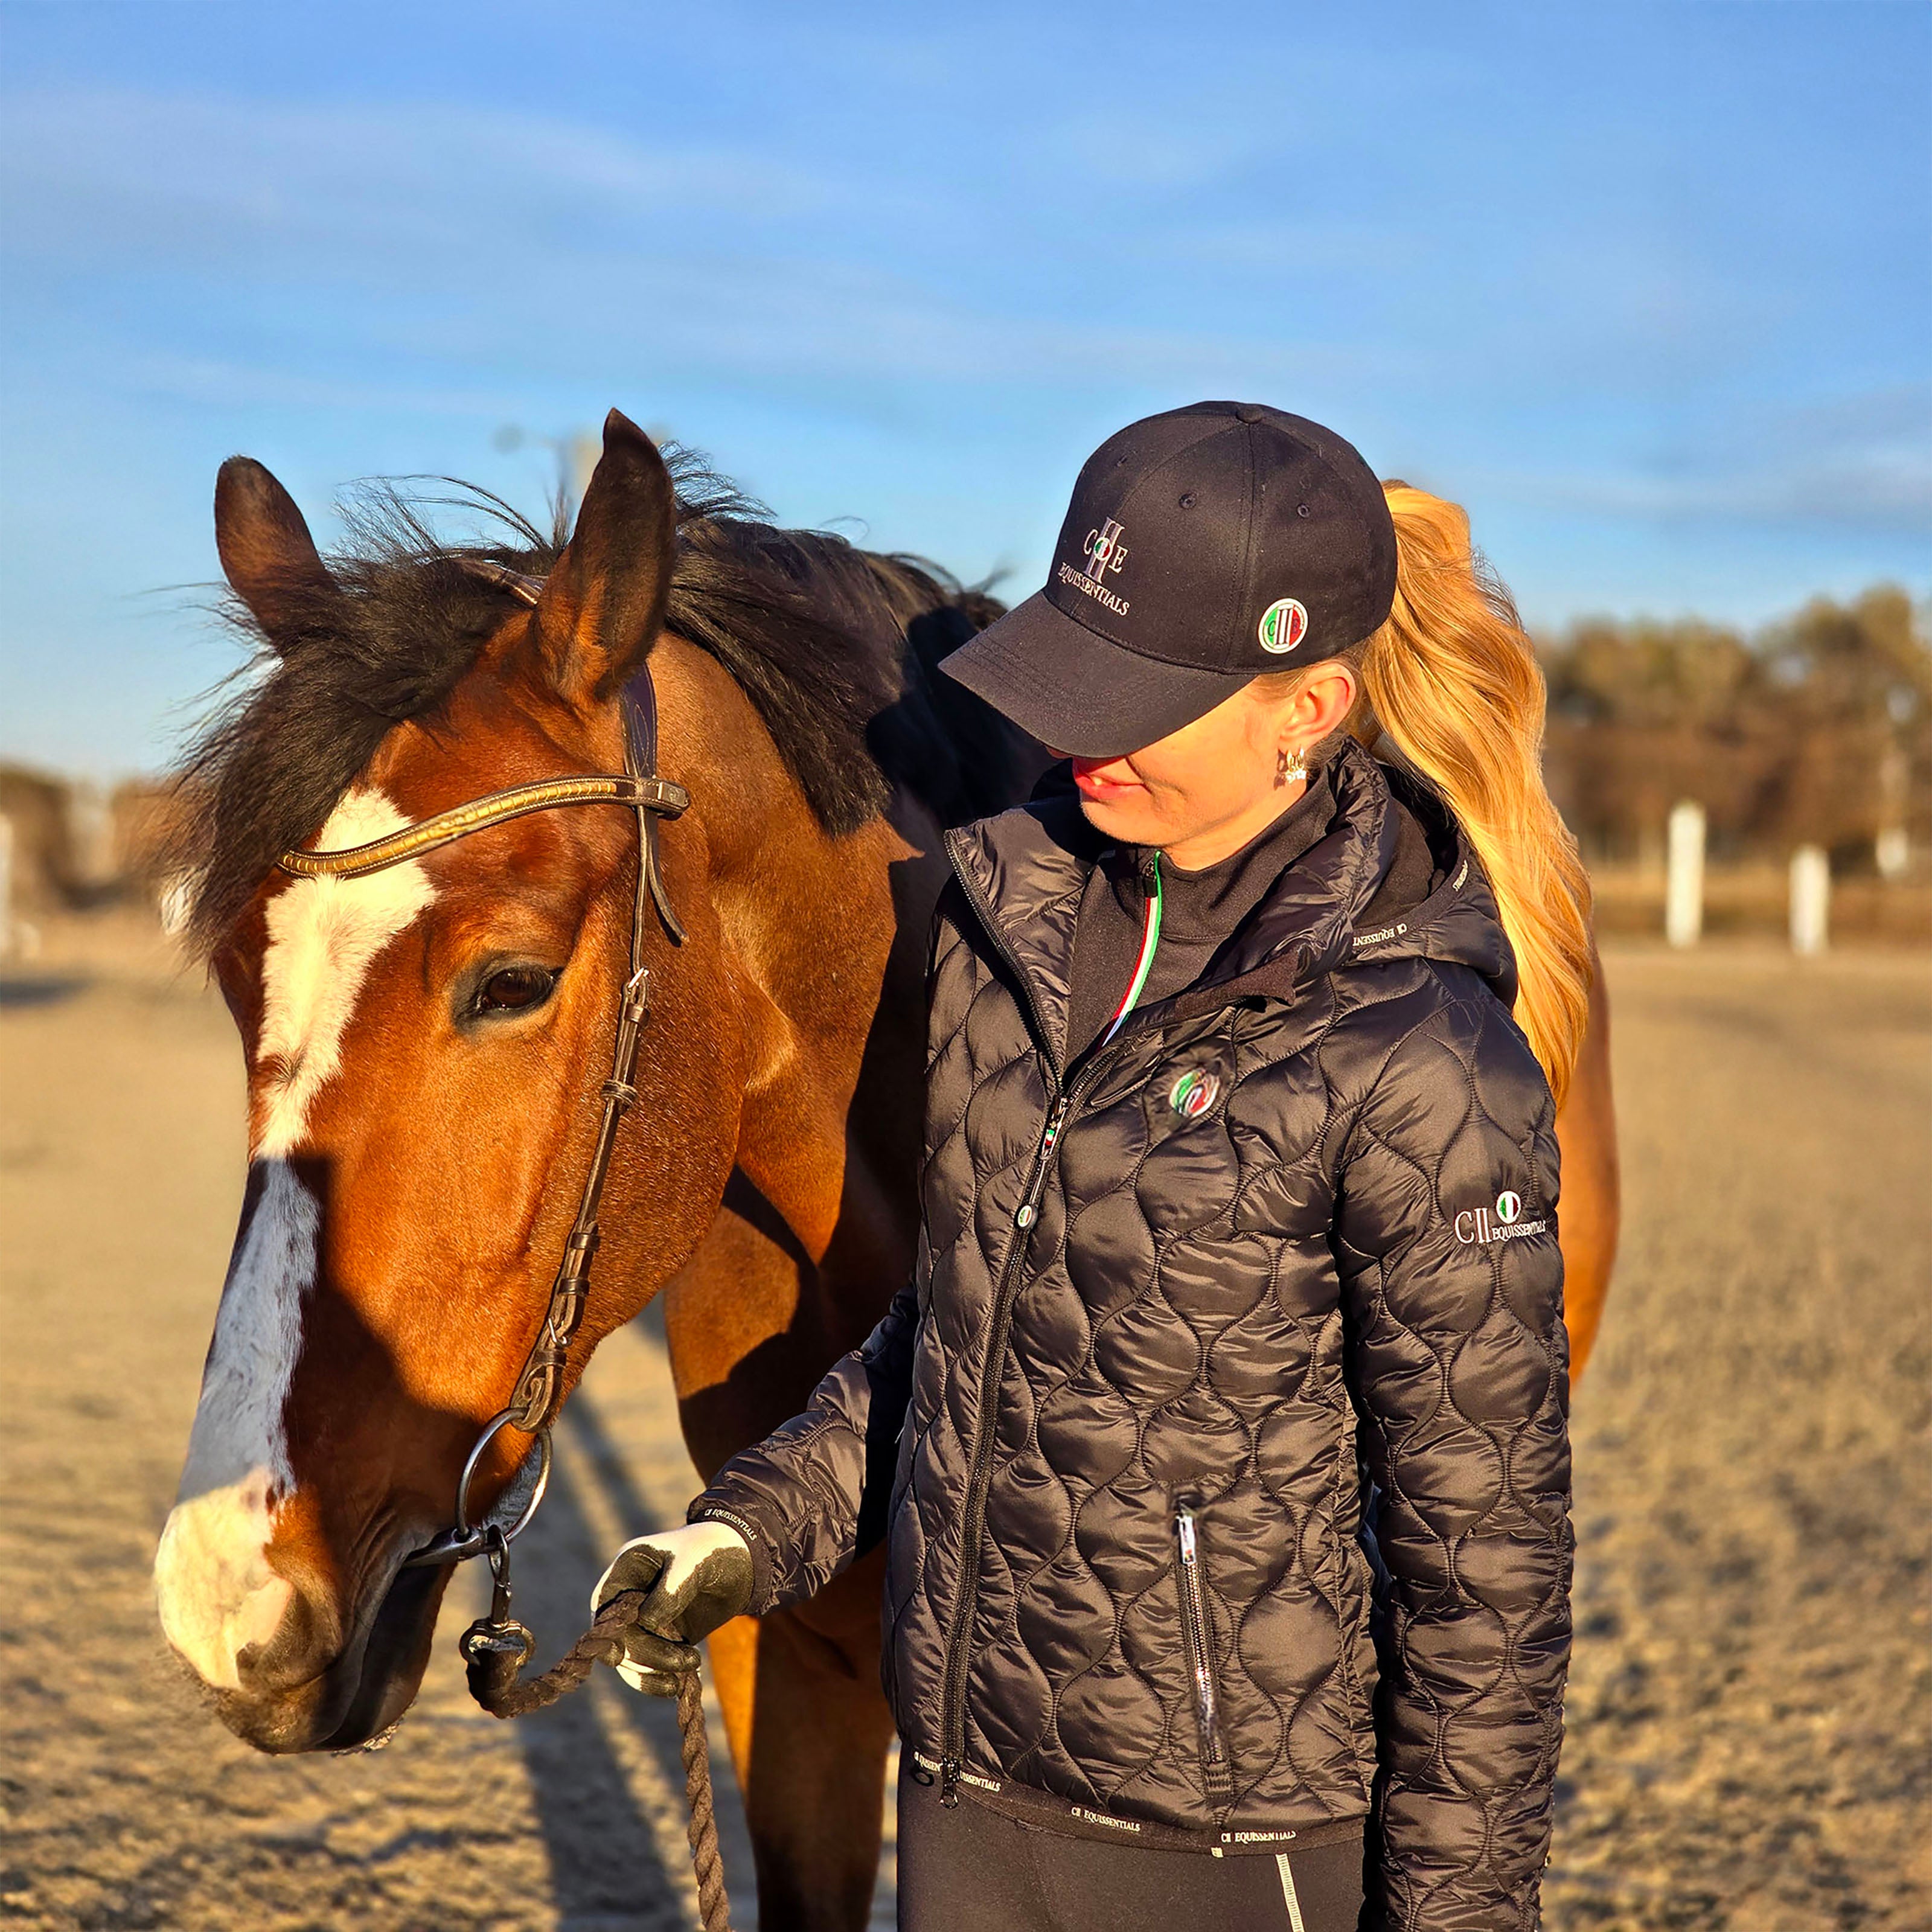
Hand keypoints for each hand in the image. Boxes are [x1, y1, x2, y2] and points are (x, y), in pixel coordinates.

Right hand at [592, 1521, 753, 1695]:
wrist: (745, 1562)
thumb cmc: (713, 1550)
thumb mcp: (692, 1562)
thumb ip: (670, 1590)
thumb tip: (647, 1622)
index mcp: (628, 1568)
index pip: (603, 1605)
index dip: (605, 1632)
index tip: (619, 1654)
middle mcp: (631, 1597)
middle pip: (619, 1637)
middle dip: (644, 1655)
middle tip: (681, 1661)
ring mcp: (646, 1620)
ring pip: (633, 1657)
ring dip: (654, 1670)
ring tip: (689, 1668)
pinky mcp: (664, 1638)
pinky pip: (651, 1666)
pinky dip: (660, 1679)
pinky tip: (680, 1684)